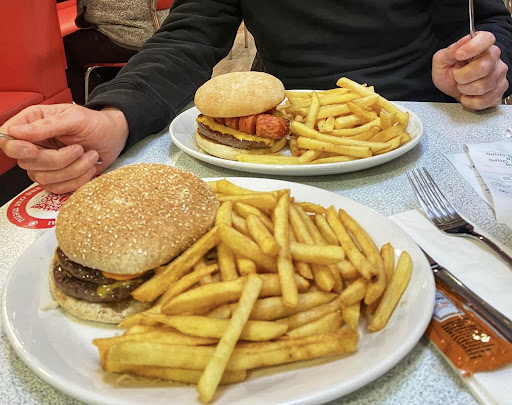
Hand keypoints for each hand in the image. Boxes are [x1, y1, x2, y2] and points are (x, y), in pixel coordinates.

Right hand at [0, 104, 128, 193]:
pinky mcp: (58, 178)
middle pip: (28, 163)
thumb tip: (17, 132)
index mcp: (32, 122)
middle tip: (78, 149)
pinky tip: (89, 166)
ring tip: (89, 155)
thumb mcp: (74, 118)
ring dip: (73, 169)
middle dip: (58, 160)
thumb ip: (46, 125)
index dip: (17, 149)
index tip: (33, 150)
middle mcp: (35, 144)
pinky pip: (58, 188)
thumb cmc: (96, 124)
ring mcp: (45, 164)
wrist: (114, 138)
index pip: (8, 140)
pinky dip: (78, 180)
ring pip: (44, 178)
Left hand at [432, 31, 508, 109]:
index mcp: (481, 46)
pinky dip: (470, 101)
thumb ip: (450, 51)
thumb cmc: (449, 73)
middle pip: (484, 67)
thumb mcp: (441, 61)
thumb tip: (464, 40)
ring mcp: (499, 74)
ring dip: (466, 90)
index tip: (459, 55)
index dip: (473, 47)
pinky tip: (468, 95)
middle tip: (457, 77)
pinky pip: (485, 100)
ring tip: (462, 86)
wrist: (454, 89)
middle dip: (463, 76)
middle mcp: (494, 58)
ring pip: (484, 86)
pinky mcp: (499, 91)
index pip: (486, 39)